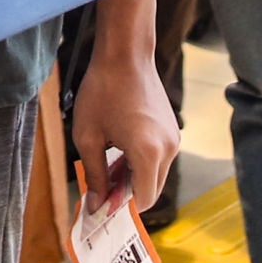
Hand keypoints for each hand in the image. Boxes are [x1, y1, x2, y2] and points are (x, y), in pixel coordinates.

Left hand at [68, 45, 178, 217]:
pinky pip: (158, 159)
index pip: (142, 200)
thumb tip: (97, 206)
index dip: (121, 208)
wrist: (125, 54)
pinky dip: (141, 163)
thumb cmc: (102, 91)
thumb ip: (94, 176)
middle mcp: (168, 148)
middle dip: (126, 195)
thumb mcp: (88, 136)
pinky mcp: (172, 130)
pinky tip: (118, 151)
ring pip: (155, 175)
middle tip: (99, 190)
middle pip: (150, 190)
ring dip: (133, 179)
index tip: (100, 208)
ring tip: (106, 166)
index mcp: (148, 152)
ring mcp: (173, 139)